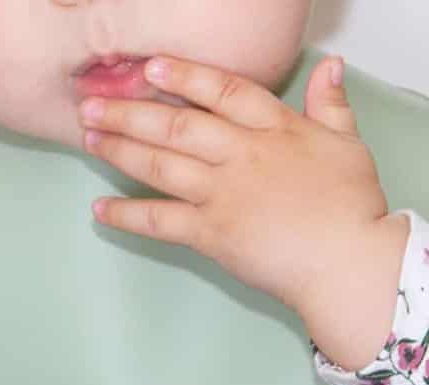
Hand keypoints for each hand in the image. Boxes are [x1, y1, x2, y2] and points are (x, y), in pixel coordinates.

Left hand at [80, 55, 408, 370]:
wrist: (345, 260)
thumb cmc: (351, 208)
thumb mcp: (348, 144)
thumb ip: (330, 106)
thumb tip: (328, 68)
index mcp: (276, 129)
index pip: (224, 91)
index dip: (185, 76)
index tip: (151, 67)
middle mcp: (242, 155)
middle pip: (178, 125)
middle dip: (130, 112)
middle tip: (92, 105)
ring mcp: (222, 193)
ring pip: (162, 164)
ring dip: (121, 150)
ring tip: (89, 139)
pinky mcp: (210, 233)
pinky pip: (159, 220)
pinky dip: (126, 215)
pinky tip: (99, 211)